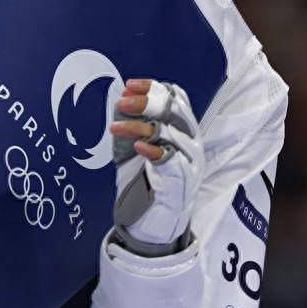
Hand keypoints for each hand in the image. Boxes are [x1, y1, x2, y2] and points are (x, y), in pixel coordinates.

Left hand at [109, 78, 202, 250]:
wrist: (155, 221)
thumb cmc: (146, 182)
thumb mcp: (137, 148)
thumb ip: (133, 126)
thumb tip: (120, 101)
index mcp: (182, 130)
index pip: (176, 98)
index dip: (153, 88)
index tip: (128, 86)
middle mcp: (191, 142)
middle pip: (175, 111)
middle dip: (147, 102)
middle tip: (122, 102)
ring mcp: (189, 161)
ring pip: (170, 133)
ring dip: (139, 126)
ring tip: (115, 128)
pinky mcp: (182, 181)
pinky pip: (173, 161)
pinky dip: (155, 150)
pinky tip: (138, 147)